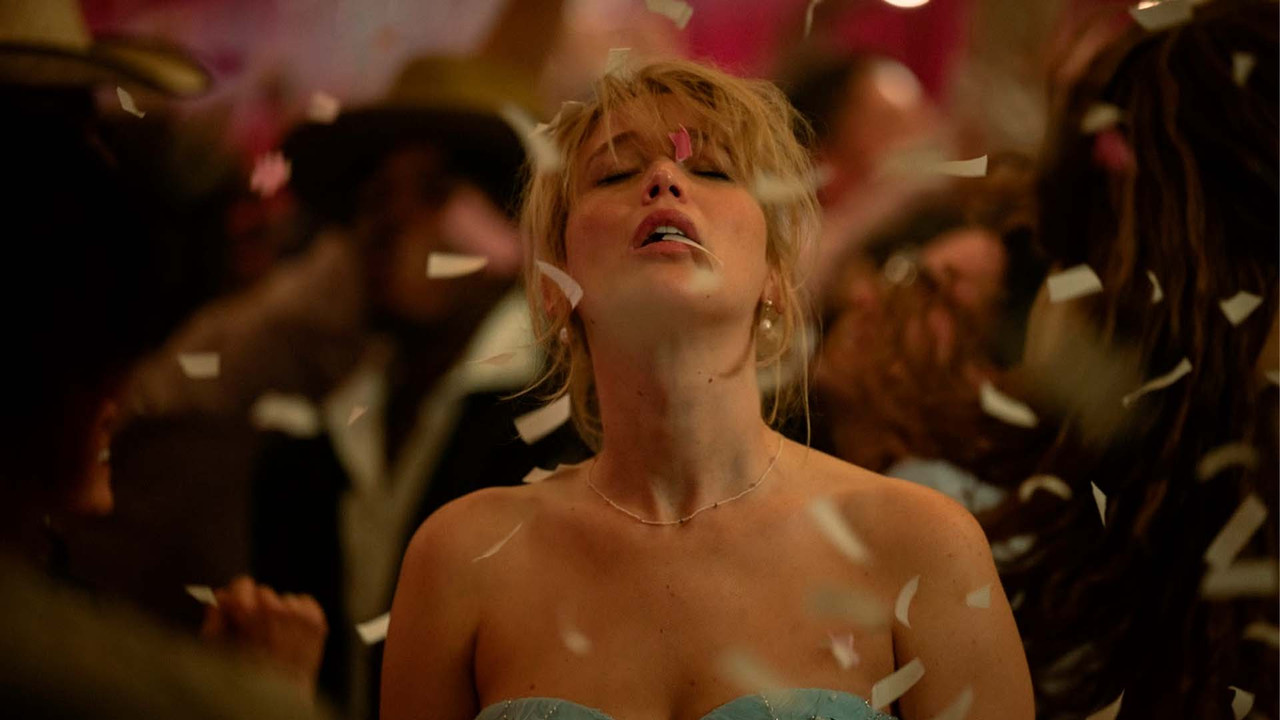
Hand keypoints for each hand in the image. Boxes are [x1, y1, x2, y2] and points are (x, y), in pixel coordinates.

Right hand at [200, 576, 327, 691]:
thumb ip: (216, 620)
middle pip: (264, 592)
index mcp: (248, 617)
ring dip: (280, 613)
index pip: (243, 584)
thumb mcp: (217, 652)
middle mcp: (277, 614)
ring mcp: (300, 619)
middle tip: (255, 630)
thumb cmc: (245, 678)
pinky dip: (299, 615)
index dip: (237, 596)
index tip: (235, 605)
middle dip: (258, 608)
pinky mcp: (318, 625)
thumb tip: (219, 597)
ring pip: (286, 599)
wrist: (279, 701)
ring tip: (275, 638)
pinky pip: (305, 602)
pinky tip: (291, 634)